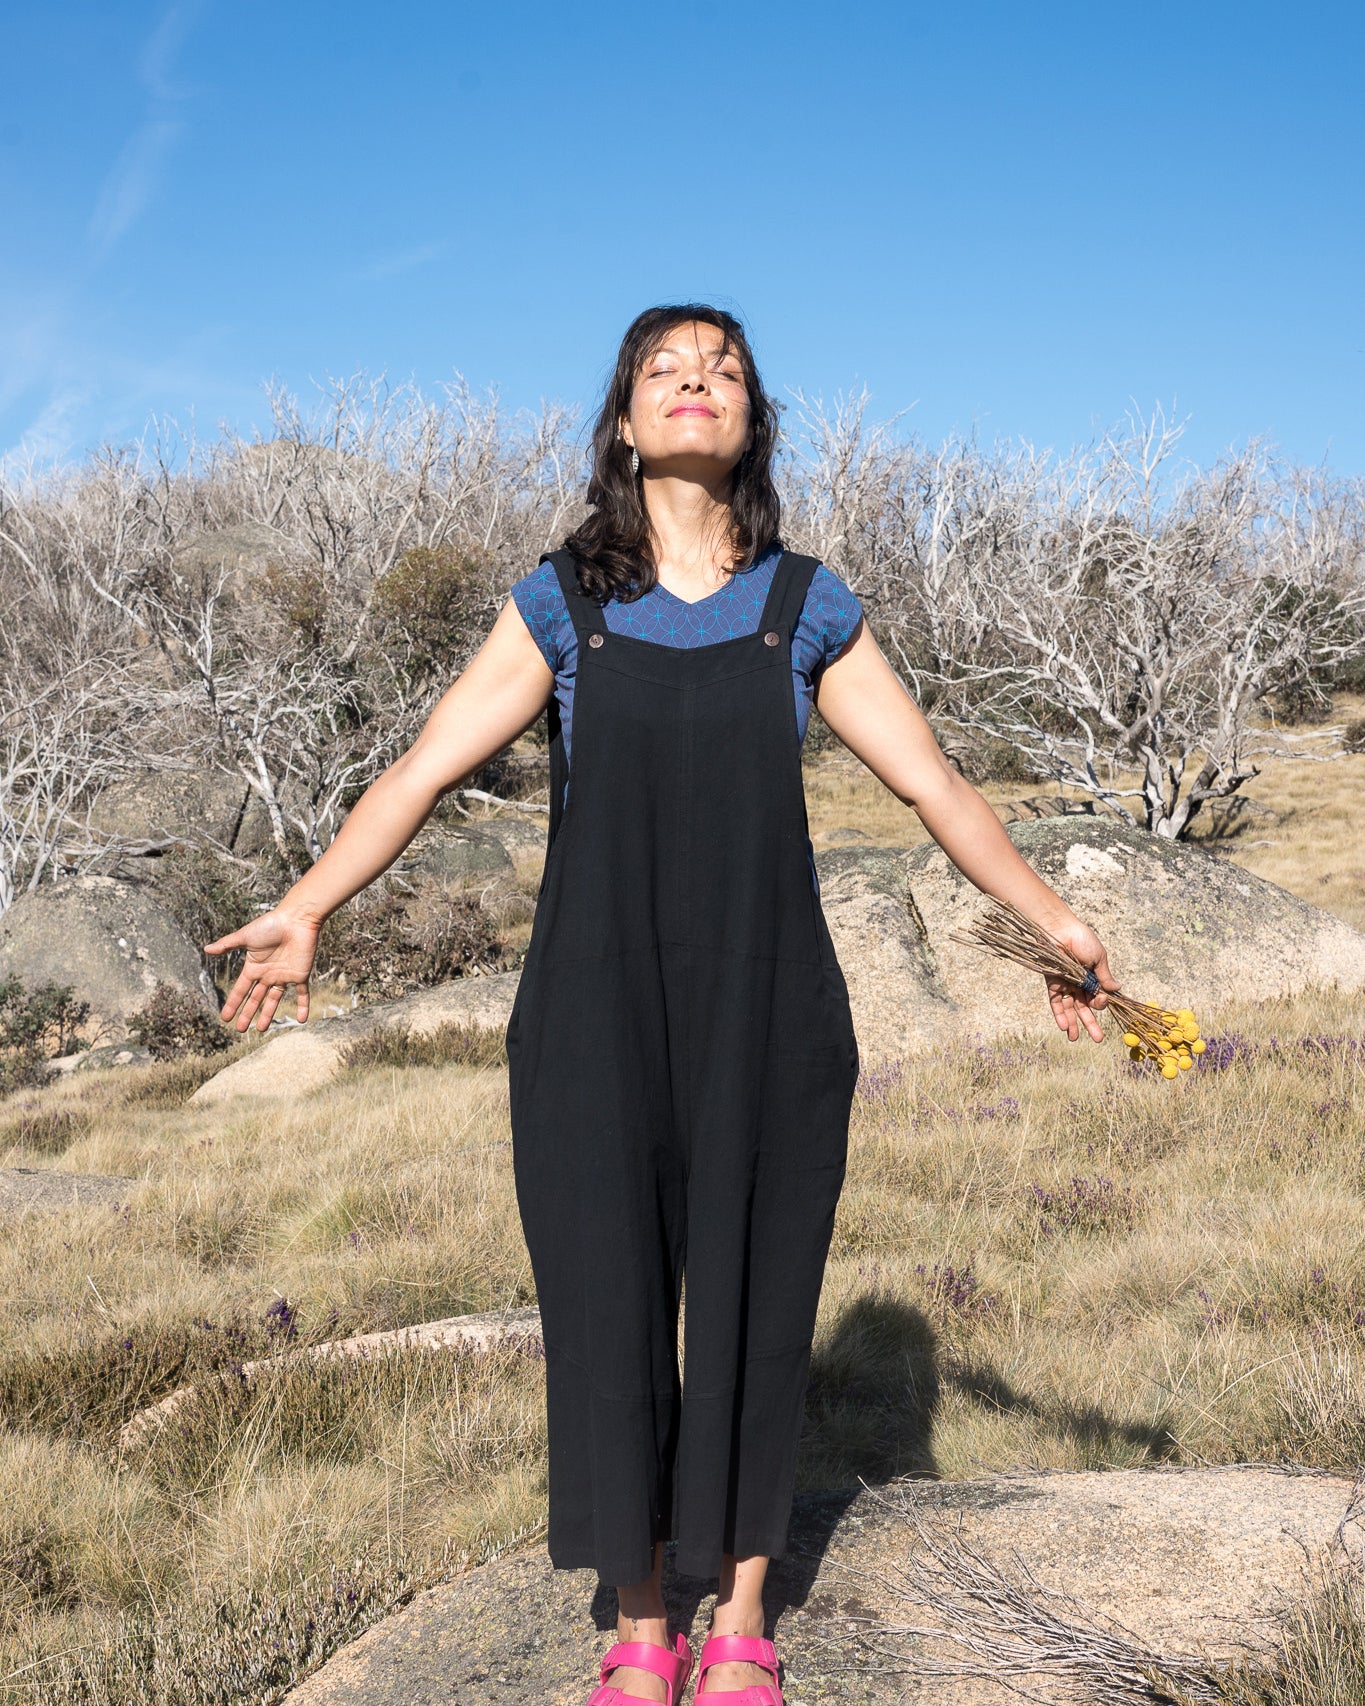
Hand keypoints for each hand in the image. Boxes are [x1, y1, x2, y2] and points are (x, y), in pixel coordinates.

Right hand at [204, 908, 320, 1033]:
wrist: (296, 919)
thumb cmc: (270, 925)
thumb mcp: (245, 936)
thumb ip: (227, 944)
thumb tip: (206, 949)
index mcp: (254, 967)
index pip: (241, 989)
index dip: (233, 1003)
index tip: (225, 1018)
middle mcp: (268, 974)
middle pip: (255, 998)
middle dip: (247, 1013)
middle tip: (240, 1030)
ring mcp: (284, 975)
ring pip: (275, 1000)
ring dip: (268, 1014)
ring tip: (261, 1029)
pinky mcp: (301, 974)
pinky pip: (303, 994)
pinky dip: (303, 1006)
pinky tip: (302, 1019)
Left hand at [1044, 915, 1119, 1042]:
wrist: (1058, 929)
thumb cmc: (1081, 939)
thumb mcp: (1098, 958)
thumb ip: (1104, 976)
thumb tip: (1117, 989)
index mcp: (1092, 976)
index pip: (1098, 996)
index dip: (1101, 1003)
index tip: (1102, 1000)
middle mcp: (1079, 982)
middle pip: (1085, 1006)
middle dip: (1091, 1023)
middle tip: (1098, 1039)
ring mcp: (1065, 983)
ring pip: (1070, 1008)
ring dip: (1073, 1023)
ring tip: (1075, 1038)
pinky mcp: (1052, 983)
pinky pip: (1056, 1002)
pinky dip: (1059, 1014)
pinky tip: (1064, 1026)